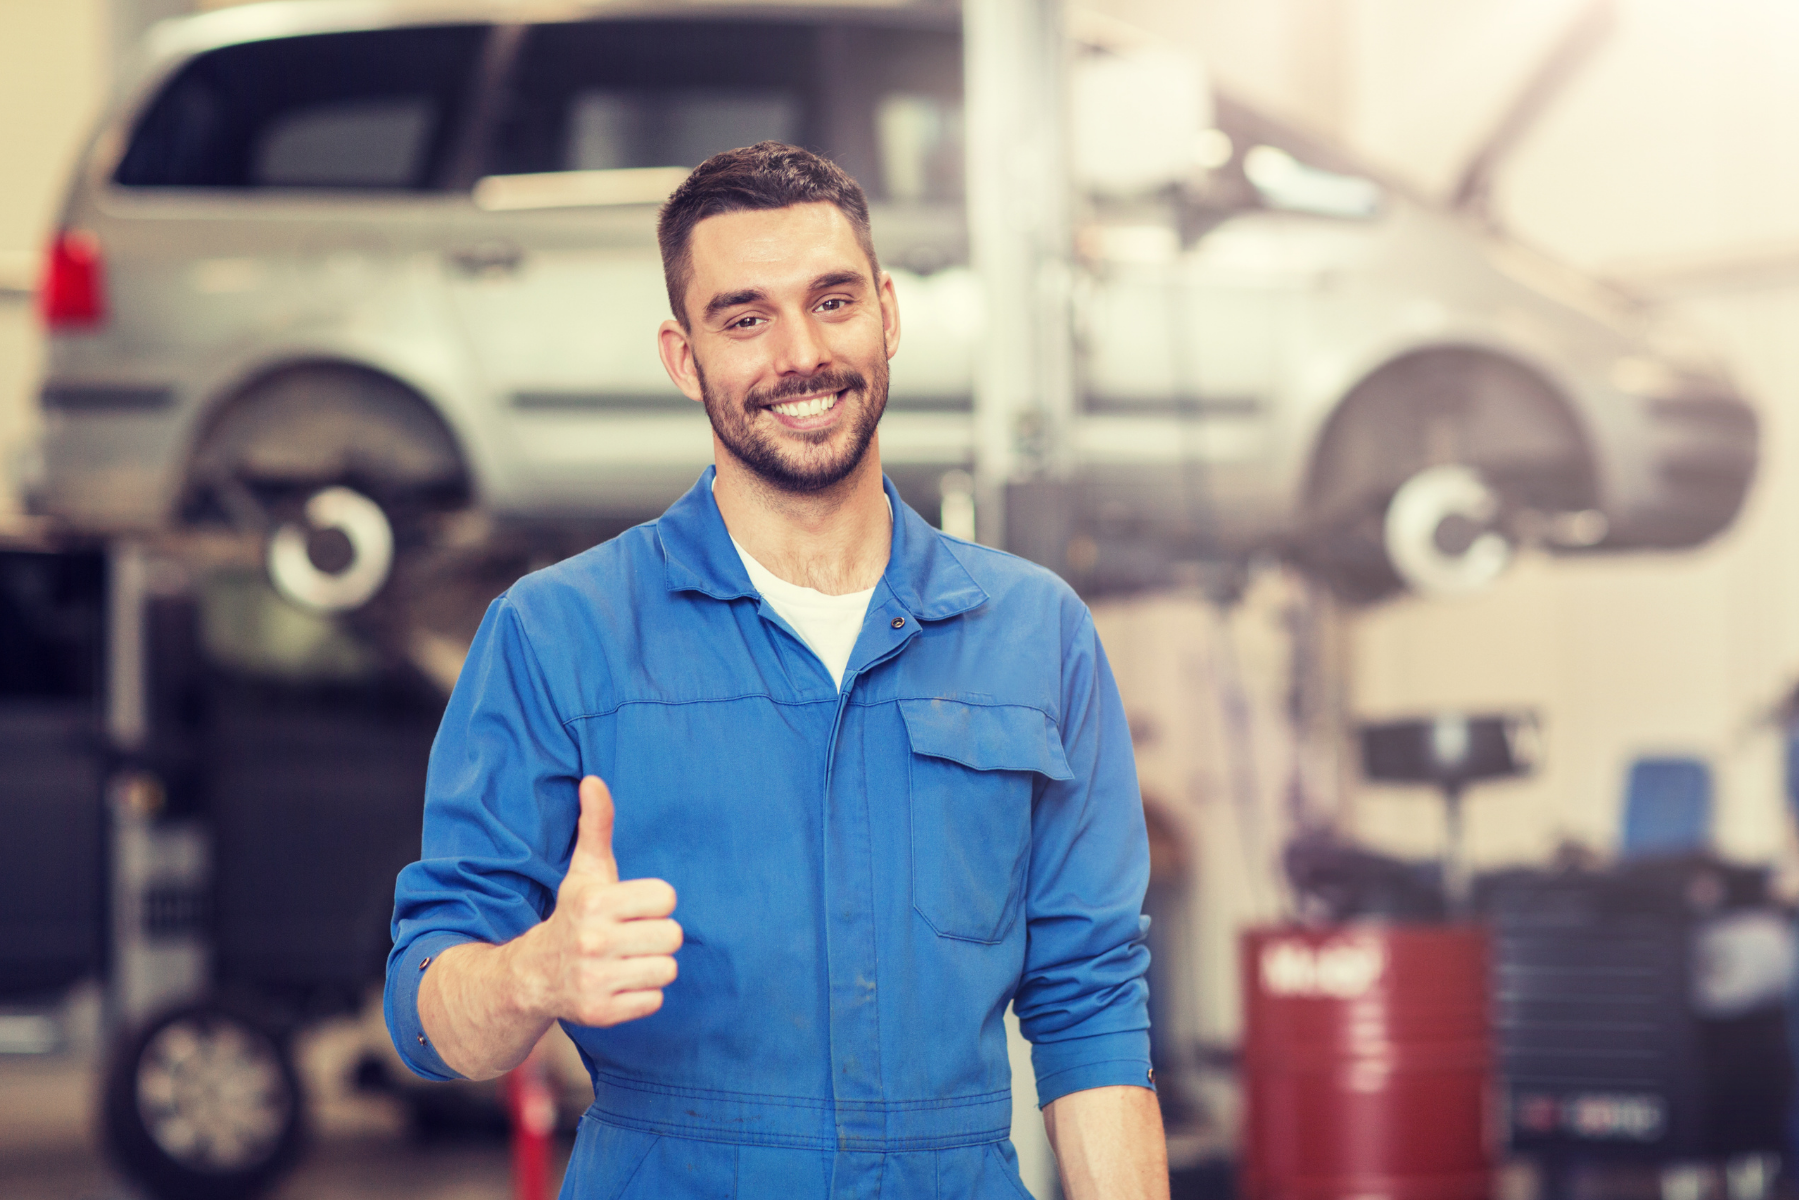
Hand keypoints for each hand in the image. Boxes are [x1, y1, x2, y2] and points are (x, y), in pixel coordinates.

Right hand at [511, 775, 680, 1026]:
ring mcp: (595, 980)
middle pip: (672, 935)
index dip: (654, 903)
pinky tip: (618, 984)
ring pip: (667, 969)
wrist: (531, 976)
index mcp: (594, 903)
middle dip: (655, 936)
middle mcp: (592, 942)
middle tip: (629, 937)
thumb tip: (594, 780)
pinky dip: (641, 995)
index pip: (667, 898)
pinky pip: (654, 1001)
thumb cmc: (574, 915)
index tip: (631, 908)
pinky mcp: (600, 1014)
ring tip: (625, 960)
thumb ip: (595, 826)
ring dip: (651, 966)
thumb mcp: (585, 872)